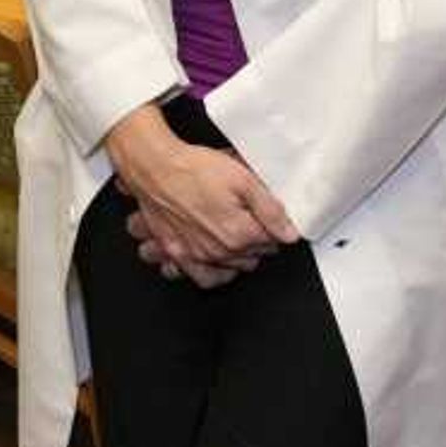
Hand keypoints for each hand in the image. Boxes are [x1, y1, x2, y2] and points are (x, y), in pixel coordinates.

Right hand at [105, 105, 295, 287]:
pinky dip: (216, 274)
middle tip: (255, 220)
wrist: (155, 169)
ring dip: (242, 255)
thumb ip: (270, 210)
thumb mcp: (243, 180)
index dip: (274, 225)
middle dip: (259, 239)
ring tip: (241, 237)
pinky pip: (204, 278)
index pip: (273, 240)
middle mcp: (219, 251)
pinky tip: (221, 263)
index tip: (270, 214)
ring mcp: (198, 256)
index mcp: (239, 233)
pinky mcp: (179, 253)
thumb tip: (290, 232)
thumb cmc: (194, 170)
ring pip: (234, 267)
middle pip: (255, 255)